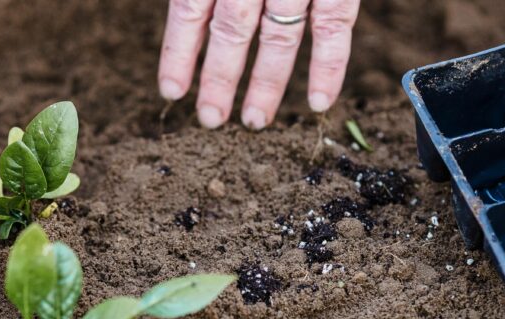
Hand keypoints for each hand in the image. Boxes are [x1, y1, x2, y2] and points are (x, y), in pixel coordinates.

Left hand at [158, 0, 359, 129]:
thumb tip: (198, 18)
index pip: (190, 10)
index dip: (179, 52)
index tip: (171, 92)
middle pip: (231, 29)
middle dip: (219, 77)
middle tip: (210, 119)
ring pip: (278, 37)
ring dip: (266, 83)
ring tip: (253, 121)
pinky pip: (333, 28)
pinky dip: (329, 67)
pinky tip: (320, 103)